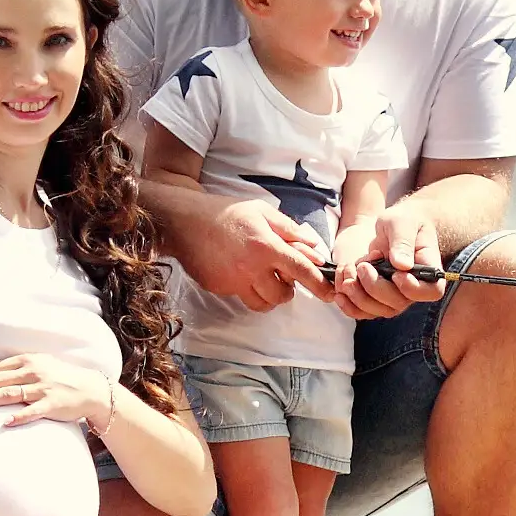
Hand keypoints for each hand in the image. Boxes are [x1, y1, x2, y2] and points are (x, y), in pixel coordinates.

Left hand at [0, 352, 110, 430]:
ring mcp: (42, 389)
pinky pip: (33, 412)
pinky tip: (5, 422)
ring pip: (10, 393)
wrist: (91, 389)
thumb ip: (17, 367)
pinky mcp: (52, 405)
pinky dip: (19, 416)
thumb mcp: (40, 364)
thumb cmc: (61, 377)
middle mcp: (33, 373)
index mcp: (27, 361)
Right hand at [184, 195, 334, 312]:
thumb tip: (313, 246)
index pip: (301, 270)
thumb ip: (289, 229)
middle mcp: (252, 267)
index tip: (330, 293)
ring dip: (269, 296)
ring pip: (263, 304)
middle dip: (288, 291)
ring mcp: (234, 281)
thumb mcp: (261, 211)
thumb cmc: (226, 213)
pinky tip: (240, 274)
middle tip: (282, 278)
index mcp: (266, 245)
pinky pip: (241, 297)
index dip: (319, 284)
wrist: (186, 221)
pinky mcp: (220, 288)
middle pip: (282, 295)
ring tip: (264, 280)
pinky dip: (247, 291)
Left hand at [342, 197, 444, 318]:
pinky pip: (364, 312)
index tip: (395, 274)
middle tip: (363, 266)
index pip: (431, 291)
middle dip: (375, 288)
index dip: (413, 289)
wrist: (394, 227)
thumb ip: (402, 241)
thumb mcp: (402, 222)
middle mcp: (413, 288)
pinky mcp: (377, 299)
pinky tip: (340, 291)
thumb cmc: (404, 221)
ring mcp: (395, 296)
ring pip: (379, 310)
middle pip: (398, 303)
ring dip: (359, 296)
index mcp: (428, 268)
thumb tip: (402, 265)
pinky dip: (349, 305)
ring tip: (348, 273)